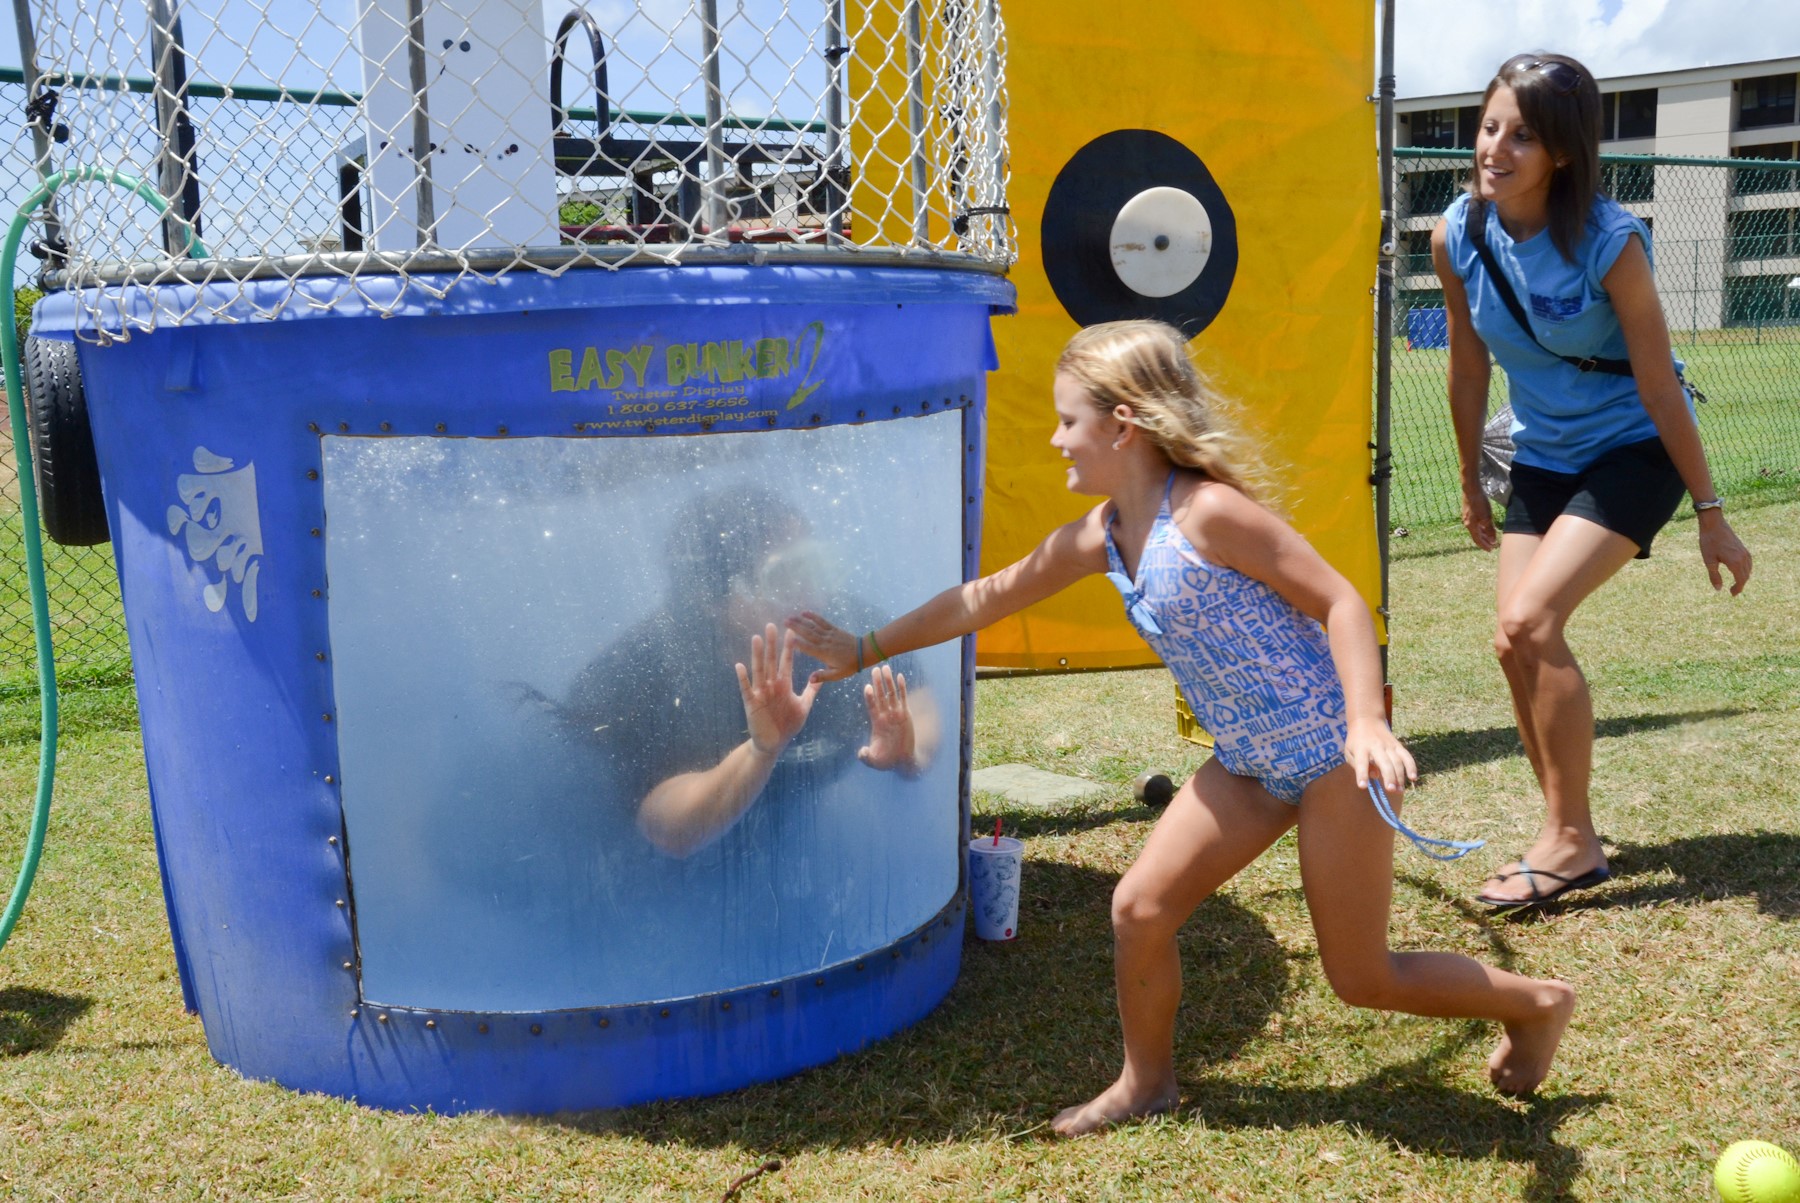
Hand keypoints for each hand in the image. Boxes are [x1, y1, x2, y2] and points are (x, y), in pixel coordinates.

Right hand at [735, 623, 819, 755]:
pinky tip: (739, 666)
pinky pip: (746, 689)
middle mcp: (772, 685)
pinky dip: (743, 678)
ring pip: (759, 670)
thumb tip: (820, 678)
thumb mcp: (803, 706)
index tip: (792, 632)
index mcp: (784, 684)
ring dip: (757, 655)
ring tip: (756, 638)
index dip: (789, 648)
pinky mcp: (751, 703)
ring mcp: (761, 693)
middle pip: (772, 661)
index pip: (787, 662)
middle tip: (771, 625)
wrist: (774, 744)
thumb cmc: (788, 725)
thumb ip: (811, 691)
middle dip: (772, 644)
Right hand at [787, 610, 860, 681]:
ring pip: (813, 626)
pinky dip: (813, 616)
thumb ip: (823, 676)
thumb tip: (810, 679)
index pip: (809, 648)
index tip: (788, 639)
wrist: (863, 652)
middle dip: (796, 627)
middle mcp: (825, 642)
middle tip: (784, 622)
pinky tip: (805, 612)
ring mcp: (829, 634)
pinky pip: (822, 621)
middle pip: (808, 633)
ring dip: (801, 621)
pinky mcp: (833, 629)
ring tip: (790, 617)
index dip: (798, 644)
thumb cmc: (849, 665)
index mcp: (824, 654)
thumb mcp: (837, 675)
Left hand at [858, 665, 915, 773]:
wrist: (901, 760)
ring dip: (888, 681)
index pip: (871, 706)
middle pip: (880, 695)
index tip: (867, 687)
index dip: (870, 697)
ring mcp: (895, 713)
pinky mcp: (906, 714)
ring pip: (891, 694)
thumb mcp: (874, 760)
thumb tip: (861, 752)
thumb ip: (866, 756)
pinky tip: (900, 676)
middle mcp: (885, 715)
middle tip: (874, 669)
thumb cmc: (887, 760)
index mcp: (876, 722)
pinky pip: (903, 698)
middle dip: (877, 683)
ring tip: (885, 667)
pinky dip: (901, 687)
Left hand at [1343, 717, 1417, 795]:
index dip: (1362, 774)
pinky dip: (1411, 767)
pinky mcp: (1398, 745)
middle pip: (1385, 762)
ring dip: (1400, 777)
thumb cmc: (1356, 741)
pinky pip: (1407, 756)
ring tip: (1399, 790)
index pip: (1361, 762)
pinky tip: (1413, 778)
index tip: (1363, 786)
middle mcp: (1376, 746)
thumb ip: (1358, 765)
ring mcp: (1389, 745)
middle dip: (1389, 777)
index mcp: (1360, 748)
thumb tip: (1374, 776)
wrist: (1367, 721)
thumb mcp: (1350, 752)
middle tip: (1391, 790)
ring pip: (1397, 761)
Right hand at [1461, 486, 1497, 551]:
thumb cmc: (1479, 504)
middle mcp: (1467, 523)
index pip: (1477, 540)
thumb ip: (1490, 530)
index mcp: (1471, 526)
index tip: (1491, 550)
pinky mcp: (1468, 512)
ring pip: (1475, 529)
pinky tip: (1485, 526)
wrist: (1471, 490)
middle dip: (1484, 541)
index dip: (1484, 546)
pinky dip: (1481, 527)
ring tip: (1490, 537)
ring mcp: (1467, 518)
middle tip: (1492, 545)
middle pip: (1476, 536)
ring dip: (1483, 534)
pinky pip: (1475, 524)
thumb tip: (1492, 541)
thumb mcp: (1487, 518)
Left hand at [1698, 514, 1750, 595]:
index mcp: (1735, 562)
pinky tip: (1740, 571)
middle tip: (1733, 591)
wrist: (1714, 525)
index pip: (1740, 580)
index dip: (1737, 589)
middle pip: (1746, 576)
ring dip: (1744, 577)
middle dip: (1740, 584)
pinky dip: (1746, 569)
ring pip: (1748, 569)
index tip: (1732, 595)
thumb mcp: (1709, 561)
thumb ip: (1714, 576)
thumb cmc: (1709, 542)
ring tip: (1736, 583)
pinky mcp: (1743, 548)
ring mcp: (1745, 552)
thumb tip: (1718, 589)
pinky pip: (1749, 562)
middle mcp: (1743, 558)